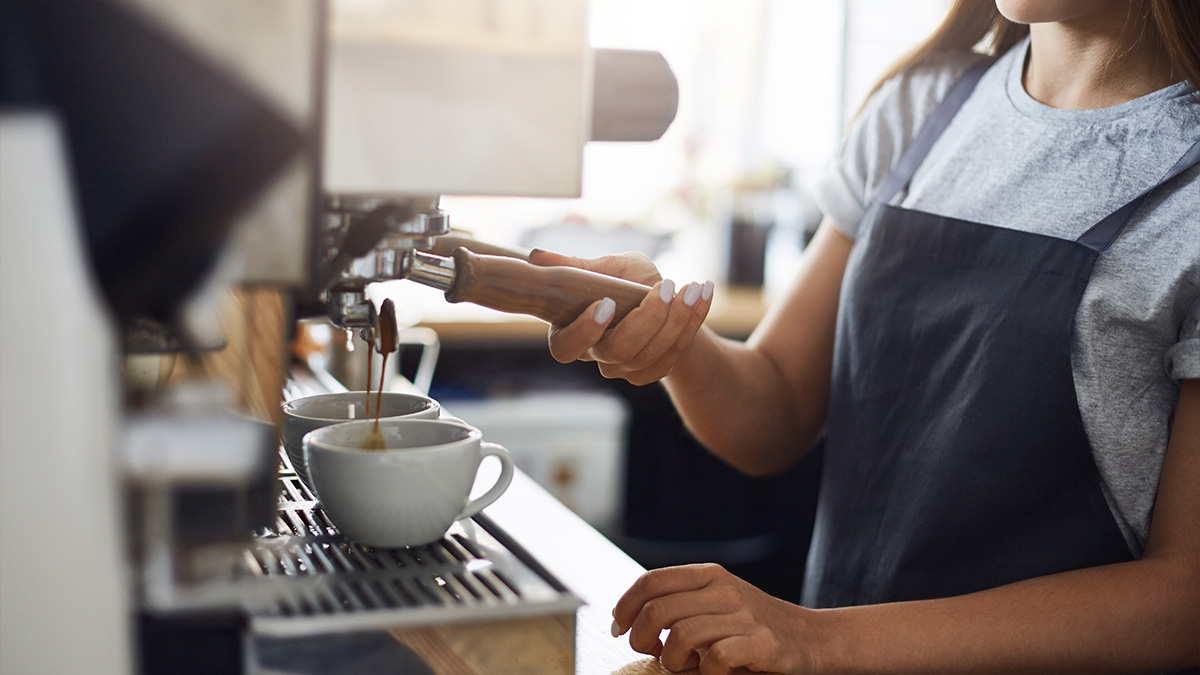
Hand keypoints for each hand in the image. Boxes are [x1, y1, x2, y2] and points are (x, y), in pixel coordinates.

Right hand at [528, 249, 712, 385]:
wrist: (662, 298)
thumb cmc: (624, 279)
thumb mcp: (604, 266)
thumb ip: (576, 265)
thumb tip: (537, 255)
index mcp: (572, 332)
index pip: (566, 347)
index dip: (585, 331)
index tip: (607, 303)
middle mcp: (597, 355)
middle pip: (618, 351)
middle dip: (646, 320)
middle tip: (665, 287)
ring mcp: (626, 368)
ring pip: (652, 354)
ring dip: (678, 319)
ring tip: (693, 287)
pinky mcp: (654, 371)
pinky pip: (675, 353)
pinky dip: (693, 322)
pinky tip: (704, 293)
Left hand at [612, 564, 816, 674]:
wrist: (813, 639)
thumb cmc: (753, 626)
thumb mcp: (717, 601)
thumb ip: (680, 604)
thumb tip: (630, 624)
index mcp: (709, 574)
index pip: (651, 581)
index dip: (626, 606)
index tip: (619, 628)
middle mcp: (725, 590)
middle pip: (659, 611)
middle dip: (643, 638)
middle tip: (650, 652)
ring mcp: (744, 616)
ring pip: (682, 636)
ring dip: (672, 660)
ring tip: (684, 665)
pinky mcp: (761, 645)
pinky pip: (714, 658)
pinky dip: (705, 672)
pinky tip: (712, 671)